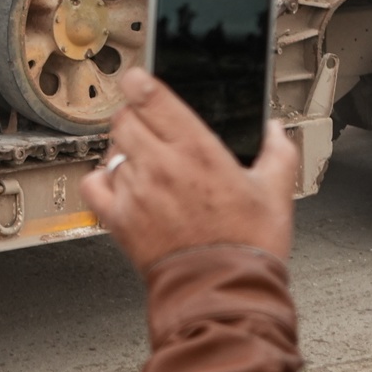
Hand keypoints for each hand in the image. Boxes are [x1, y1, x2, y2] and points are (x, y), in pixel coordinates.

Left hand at [78, 66, 296, 268]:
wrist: (223, 292)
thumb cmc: (248, 246)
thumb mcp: (276, 193)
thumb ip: (277, 152)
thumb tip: (275, 130)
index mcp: (197, 150)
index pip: (149, 96)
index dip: (140, 82)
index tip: (140, 79)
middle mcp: (160, 165)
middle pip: (124, 119)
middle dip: (135, 117)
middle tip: (151, 128)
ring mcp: (135, 192)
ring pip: (112, 150)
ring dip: (125, 150)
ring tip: (148, 164)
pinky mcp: (118, 218)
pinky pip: (94, 184)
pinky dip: (103, 179)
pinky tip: (122, 185)